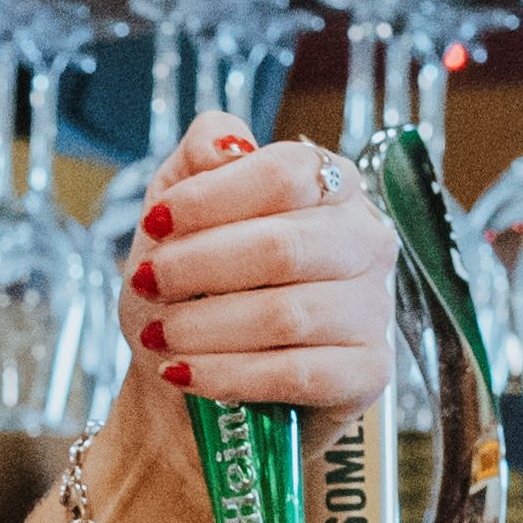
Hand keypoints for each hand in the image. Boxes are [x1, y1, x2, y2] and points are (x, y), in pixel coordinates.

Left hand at [118, 110, 398, 413]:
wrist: (190, 377)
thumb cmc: (192, 289)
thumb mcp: (179, 211)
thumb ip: (199, 159)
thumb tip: (224, 146)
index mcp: (332, 186)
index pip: (286, 173)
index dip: (212, 197)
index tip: (155, 222)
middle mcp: (366, 241)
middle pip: (283, 245)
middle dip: (198, 267)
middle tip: (148, 284)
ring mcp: (373, 308)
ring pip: (287, 314)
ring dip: (206, 327)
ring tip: (160, 335)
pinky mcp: (368, 372)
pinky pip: (297, 373)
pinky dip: (228, 375)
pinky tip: (184, 372)